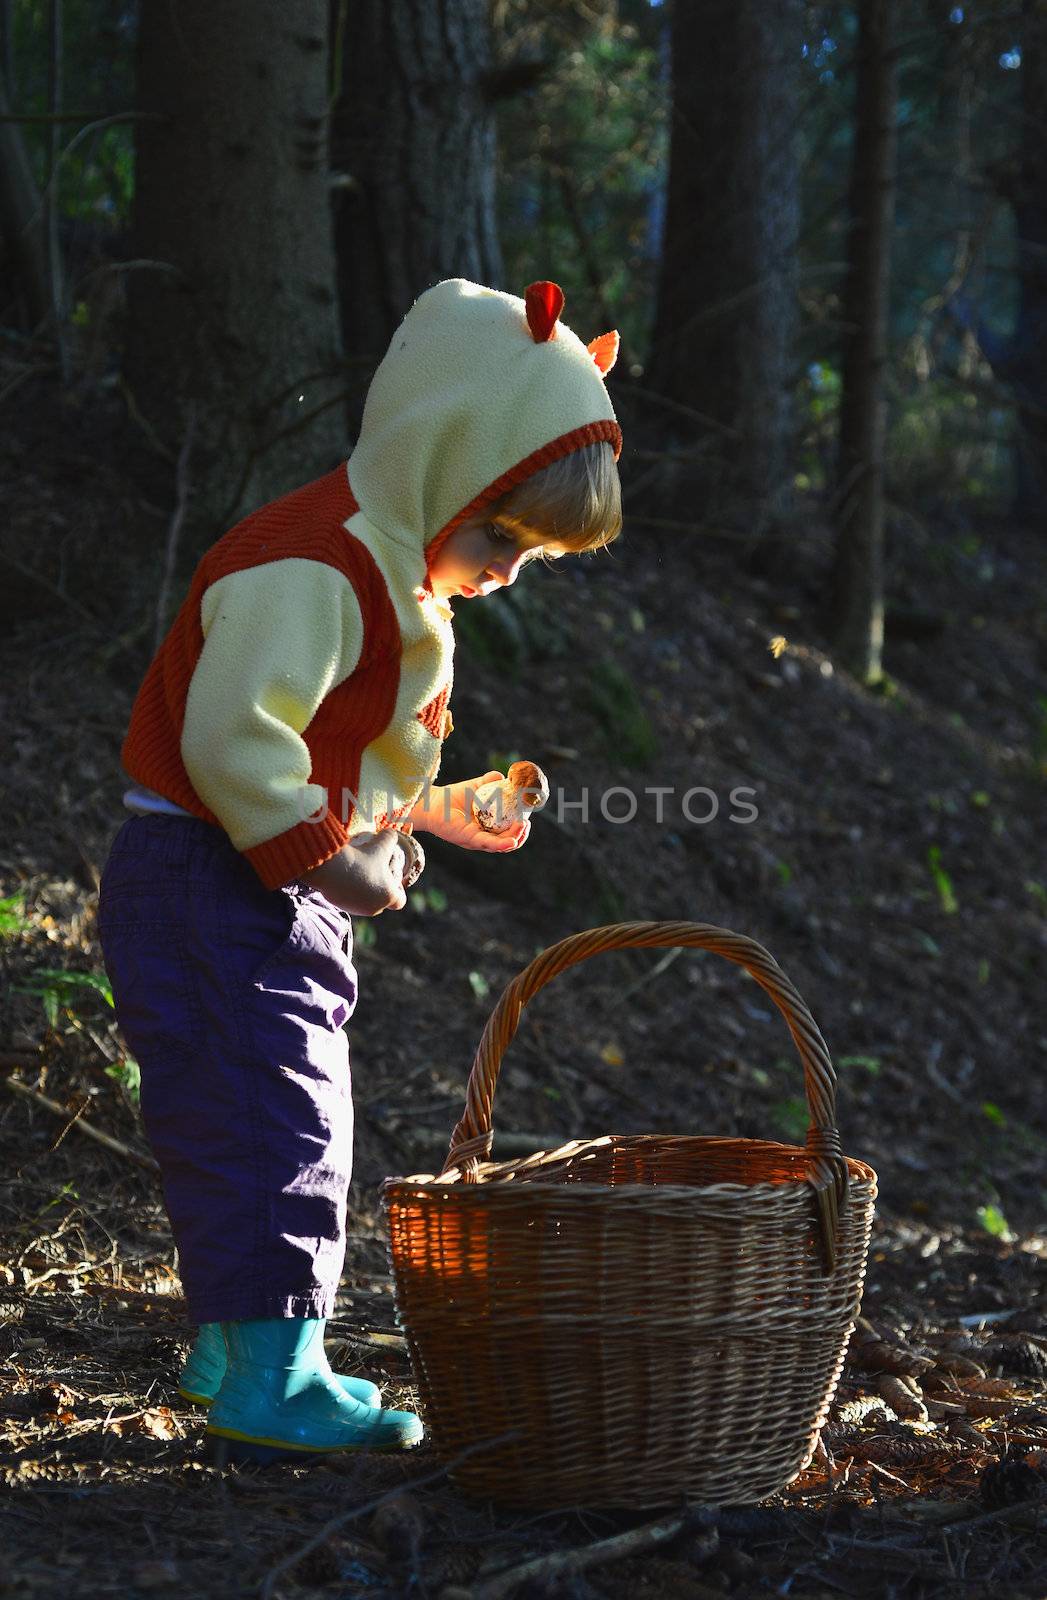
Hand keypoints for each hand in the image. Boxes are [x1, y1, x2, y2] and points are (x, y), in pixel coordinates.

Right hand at [299, 830, 407, 914]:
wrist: (332, 867)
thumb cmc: (362, 857)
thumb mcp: (381, 843)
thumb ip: (390, 838)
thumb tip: (391, 834)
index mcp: (388, 896)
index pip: (400, 901)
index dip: (398, 890)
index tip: (392, 879)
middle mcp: (374, 907)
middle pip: (381, 901)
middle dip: (380, 888)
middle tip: (374, 871)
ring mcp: (356, 908)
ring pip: (365, 901)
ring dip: (364, 889)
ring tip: (358, 870)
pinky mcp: (341, 905)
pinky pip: (349, 898)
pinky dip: (349, 889)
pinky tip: (345, 873)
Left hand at [411, 774, 530, 852]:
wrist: (434, 801)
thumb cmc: (454, 796)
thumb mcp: (476, 787)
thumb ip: (490, 781)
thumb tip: (504, 775)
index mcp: (489, 827)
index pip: (510, 831)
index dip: (521, 827)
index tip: (529, 816)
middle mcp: (485, 836)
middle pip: (509, 841)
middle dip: (522, 835)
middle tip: (526, 823)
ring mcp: (478, 840)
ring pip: (501, 845)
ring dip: (516, 838)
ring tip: (523, 827)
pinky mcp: (470, 840)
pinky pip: (488, 844)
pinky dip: (501, 844)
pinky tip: (512, 840)